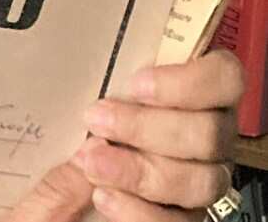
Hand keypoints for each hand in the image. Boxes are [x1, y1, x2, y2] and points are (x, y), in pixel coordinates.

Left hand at [73, 50, 241, 220]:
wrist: (59, 189)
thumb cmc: (77, 123)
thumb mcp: (78, 95)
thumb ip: (92, 92)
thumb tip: (92, 96)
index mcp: (191, 91)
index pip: (224, 77)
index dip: (189, 81)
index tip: (136, 85)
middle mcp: (207, 135)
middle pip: (209, 133)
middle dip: (147, 127)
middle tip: (97, 120)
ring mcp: (202, 179)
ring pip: (202, 181)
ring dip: (142, 172)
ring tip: (94, 164)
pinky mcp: (187, 216)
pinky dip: (143, 213)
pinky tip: (106, 197)